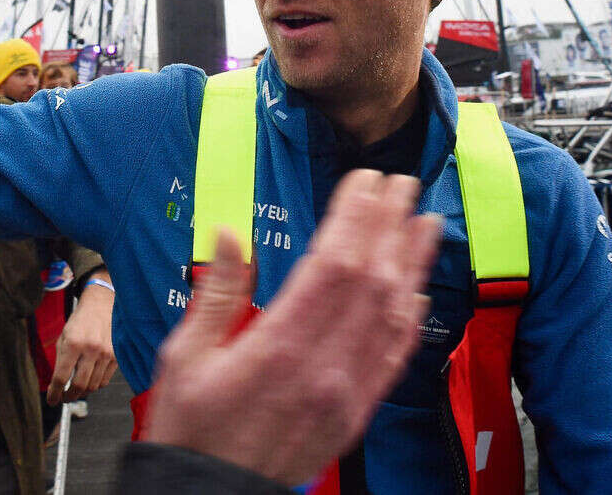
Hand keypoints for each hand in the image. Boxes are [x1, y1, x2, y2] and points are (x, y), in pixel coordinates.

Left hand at [48, 276, 117, 403]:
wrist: (101, 305)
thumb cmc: (80, 321)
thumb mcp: (64, 337)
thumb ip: (61, 360)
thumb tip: (58, 384)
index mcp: (74, 343)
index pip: (61, 377)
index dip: (54, 393)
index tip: (52, 400)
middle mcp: (91, 349)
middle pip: (79, 386)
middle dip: (69, 397)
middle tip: (64, 398)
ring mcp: (106, 353)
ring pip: (93, 386)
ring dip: (82, 392)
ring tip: (76, 389)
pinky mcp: (115, 356)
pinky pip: (105, 381)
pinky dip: (95, 386)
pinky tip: (90, 381)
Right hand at [145, 170, 439, 486]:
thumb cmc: (193, 430)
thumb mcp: (185, 356)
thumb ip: (216, 293)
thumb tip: (229, 235)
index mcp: (278, 347)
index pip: (332, 265)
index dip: (355, 217)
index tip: (364, 182)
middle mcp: (321, 368)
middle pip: (370, 281)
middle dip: (389, 225)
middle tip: (402, 184)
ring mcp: (344, 393)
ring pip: (390, 315)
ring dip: (412, 264)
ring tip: (426, 223)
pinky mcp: (354, 414)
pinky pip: (393, 359)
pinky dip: (410, 321)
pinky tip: (417, 292)